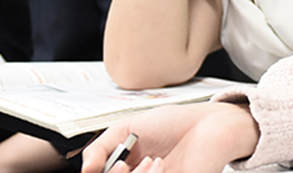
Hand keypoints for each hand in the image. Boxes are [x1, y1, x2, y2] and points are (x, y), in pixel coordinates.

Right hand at [80, 102, 258, 172]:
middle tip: (123, 163)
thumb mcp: (127, 128)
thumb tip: (84, 169)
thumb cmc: (173, 124)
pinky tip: (160, 166)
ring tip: (151, 161)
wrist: (208, 125)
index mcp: (125, 167)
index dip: (98, 172)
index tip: (108, 163)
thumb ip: (100, 146)